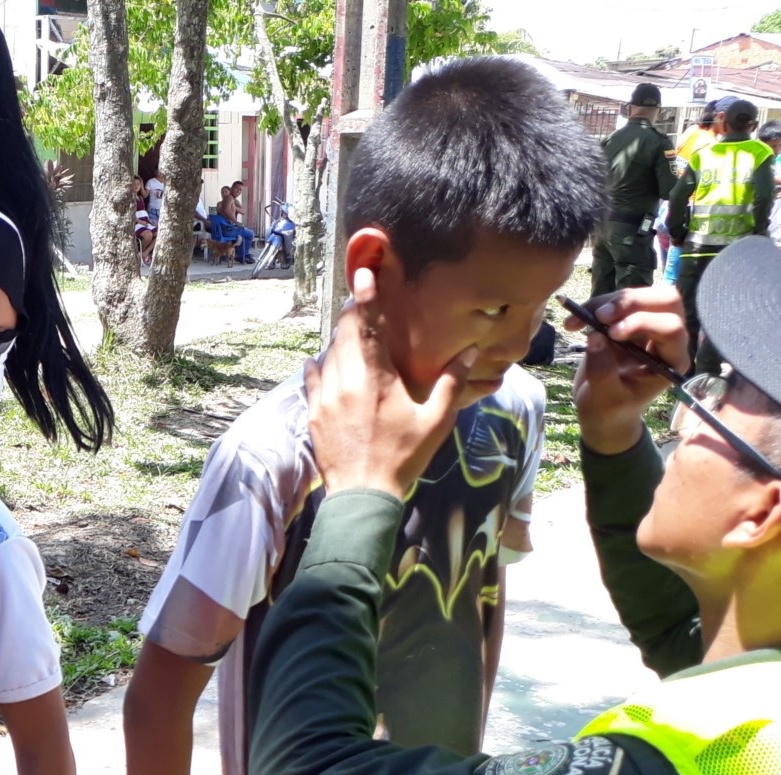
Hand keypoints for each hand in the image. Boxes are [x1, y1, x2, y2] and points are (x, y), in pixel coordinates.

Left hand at [305, 269, 475, 500]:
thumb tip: (470, 351)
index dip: (365, 296)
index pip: (368, 326)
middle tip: (359, 301)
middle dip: (352, 315)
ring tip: (348, 333)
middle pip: (343, 335)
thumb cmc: (403, 459)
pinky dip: (319, 366)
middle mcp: (345, 381)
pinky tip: (322, 363)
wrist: (362, 496)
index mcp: (375, 378)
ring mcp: (324, 398)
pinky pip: (311, 380)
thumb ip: (451, 383)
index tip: (363, 273)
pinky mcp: (313, 415)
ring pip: (327, 354)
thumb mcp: (435, 422)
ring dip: (338, 341)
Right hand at [567, 287, 690, 455]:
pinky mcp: (627, 320)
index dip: (643, 323)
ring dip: (608, 302)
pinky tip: (574, 322)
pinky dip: (594, 305)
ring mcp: (648, 325)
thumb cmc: (610, 411)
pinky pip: (616, 301)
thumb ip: (602, 371)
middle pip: (666, 300)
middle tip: (600, 315)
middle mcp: (666, 338)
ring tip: (579, 318)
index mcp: (671, 361)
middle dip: (632, 302)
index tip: (612, 334)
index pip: (671, 329)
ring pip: (640, 294)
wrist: (601, 411)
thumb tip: (595, 336)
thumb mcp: (605, 399)